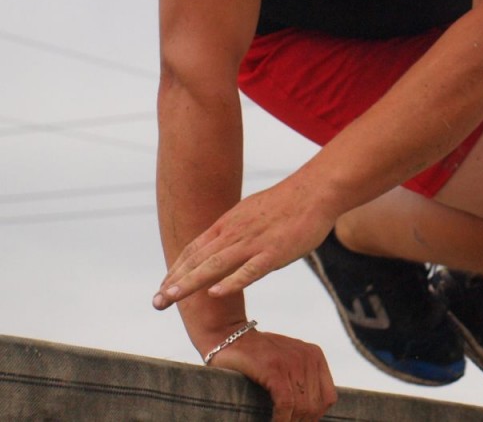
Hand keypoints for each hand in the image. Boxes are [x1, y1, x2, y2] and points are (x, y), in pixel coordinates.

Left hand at [154, 179, 333, 308]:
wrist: (315, 190)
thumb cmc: (288, 202)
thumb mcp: (252, 212)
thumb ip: (237, 230)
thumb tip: (226, 244)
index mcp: (229, 223)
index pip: (195, 249)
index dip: (177, 268)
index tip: (164, 286)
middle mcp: (235, 233)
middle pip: (198, 259)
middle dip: (174, 281)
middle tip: (156, 302)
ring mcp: (254, 242)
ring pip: (215, 265)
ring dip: (190, 282)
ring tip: (170, 298)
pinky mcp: (274, 252)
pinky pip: (249, 269)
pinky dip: (231, 282)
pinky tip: (215, 293)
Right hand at [210, 328, 336, 421]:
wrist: (228, 336)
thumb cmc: (254, 355)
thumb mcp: (286, 361)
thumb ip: (299, 378)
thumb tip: (307, 412)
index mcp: (315, 356)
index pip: (328, 398)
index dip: (315, 416)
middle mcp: (308, 357)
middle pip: (315, 405)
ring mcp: (292, 362)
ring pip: (302, 407)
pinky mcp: (275, 368)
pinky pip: (286, 403)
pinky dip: (281, 419)